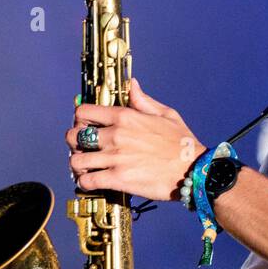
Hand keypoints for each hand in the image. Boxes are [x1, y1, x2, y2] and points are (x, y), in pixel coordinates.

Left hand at [66, 77, 204, 201]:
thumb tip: (132, 85)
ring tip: (84, 167)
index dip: (79, 119)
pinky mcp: (119, 179)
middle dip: (73, 143)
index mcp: (125, 116)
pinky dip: (84, 183)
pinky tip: (91, 182)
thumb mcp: (166, 114)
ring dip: (77, 165)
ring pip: (76, 160)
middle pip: (74, 136)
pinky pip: (87, 181)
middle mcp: (116, 135)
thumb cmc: (182, 143)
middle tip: (81, 149)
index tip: (84, 126)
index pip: (84, 112)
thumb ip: (143, 100)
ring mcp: (116, 158)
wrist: (194, 171)